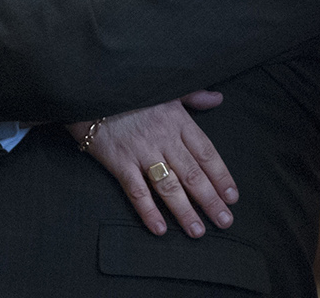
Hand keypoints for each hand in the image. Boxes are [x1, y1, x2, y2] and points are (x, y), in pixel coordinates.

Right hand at [70, 91, 237, 237]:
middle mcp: (162, 137)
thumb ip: (192, 96)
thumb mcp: (164, 87)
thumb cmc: (127, 89)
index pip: (206, 153)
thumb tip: (217, 98)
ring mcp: (140, 150)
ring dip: (185, 211)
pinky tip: (159, 228)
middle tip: (224, 221)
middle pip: (192, 174)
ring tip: (197, 231)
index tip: (232, 197)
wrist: (88, 88)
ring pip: (169, 186)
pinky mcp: (118, 161)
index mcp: (176, 119)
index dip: (221, 177)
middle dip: (210, 201)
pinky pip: (136, 190)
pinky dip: (148, 211)